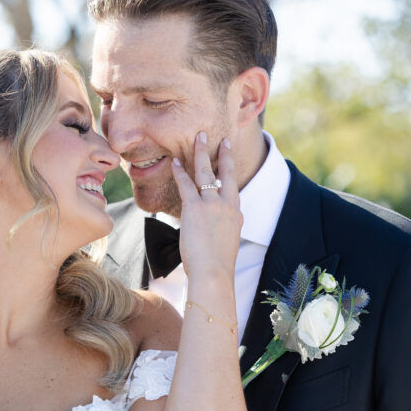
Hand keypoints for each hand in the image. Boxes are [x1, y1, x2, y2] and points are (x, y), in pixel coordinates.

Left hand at [173, 134, 241, 283]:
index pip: (232, 185)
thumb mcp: (229, 242)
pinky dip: (179, 172)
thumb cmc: (218, 264)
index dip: (229, 167)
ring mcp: (212, 205)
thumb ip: (227, 228)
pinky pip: (186, 184)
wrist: (213, 273)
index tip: (228, 152)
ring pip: (206, 172)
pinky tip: (174, 162)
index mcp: (236, 213)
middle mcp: (227, 205)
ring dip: (201, 153)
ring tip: (198, 137)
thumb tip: (225, 225)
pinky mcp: (195, 209)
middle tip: (219, 138)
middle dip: (221, 153)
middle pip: (225, 172)